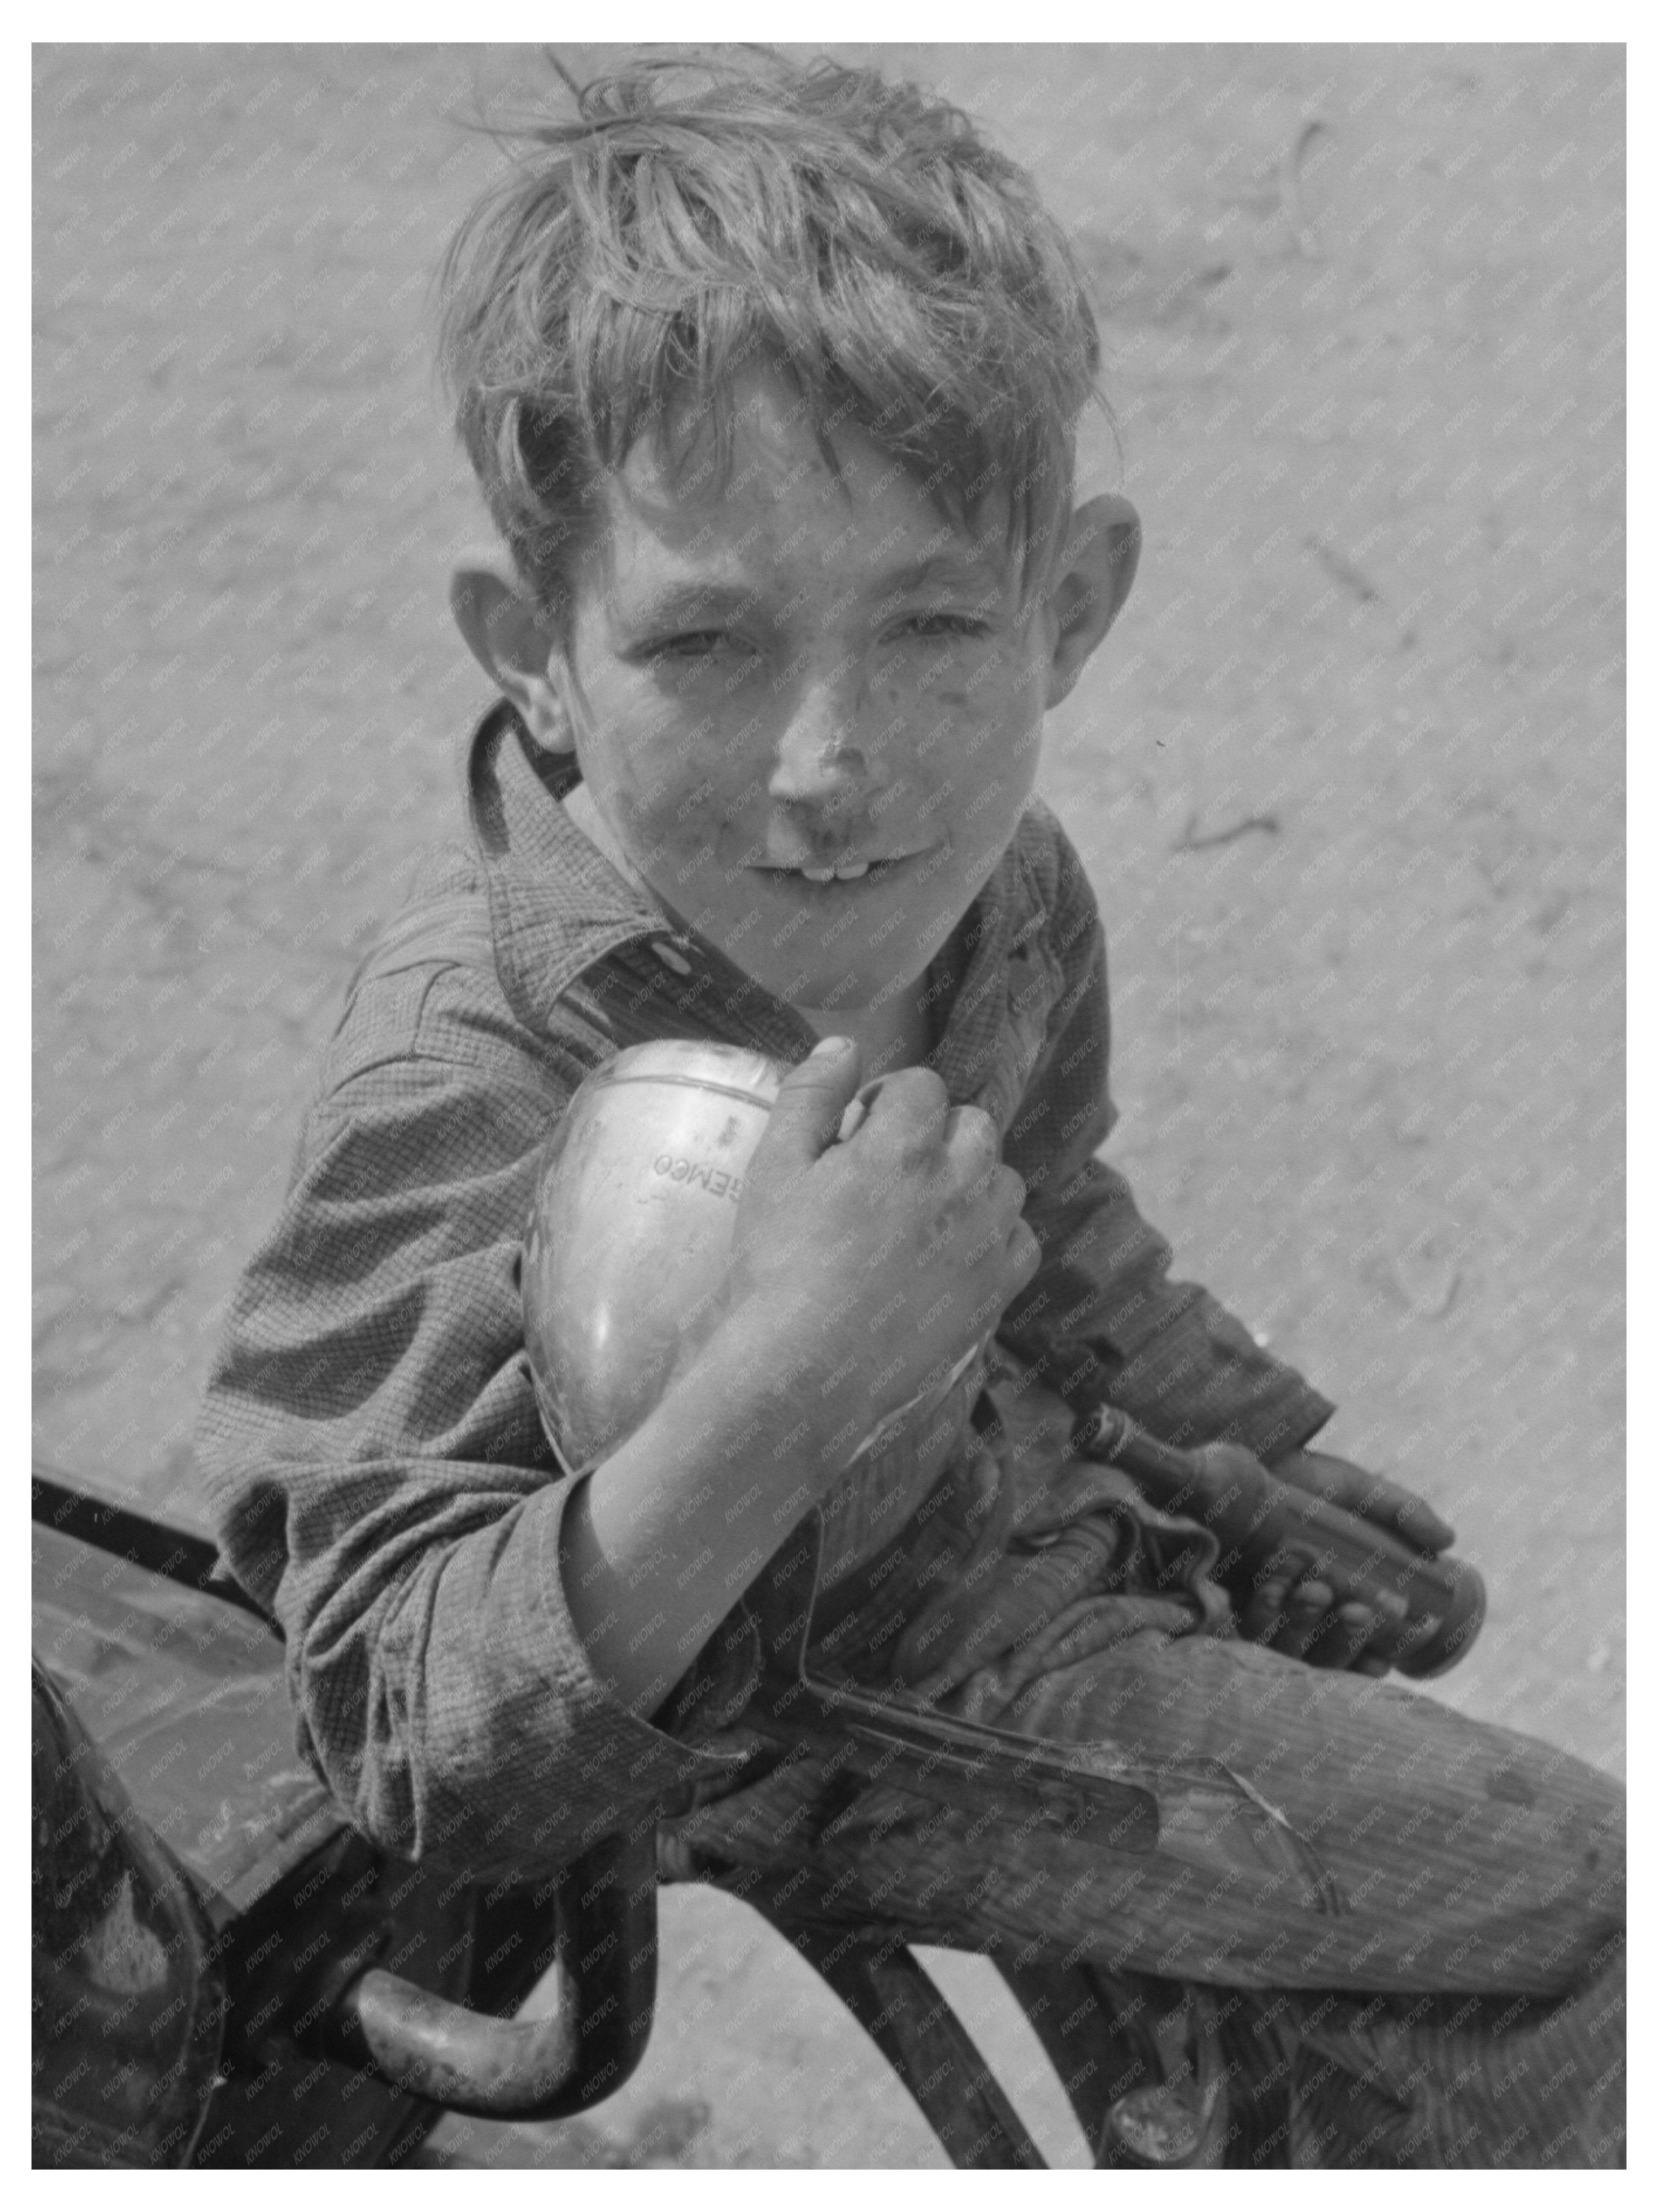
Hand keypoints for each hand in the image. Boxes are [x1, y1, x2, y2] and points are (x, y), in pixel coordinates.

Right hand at [718, 1037, 1039, 1465]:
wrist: (804, 1371)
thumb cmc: (777, 1267)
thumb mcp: (773, 1169)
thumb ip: (809, 1097)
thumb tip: (842, 1045)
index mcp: (902, 1142)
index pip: (923, 1085)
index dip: (889, 1102)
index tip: (861, 1132)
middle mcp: (959, 1181)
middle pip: (973, 1125)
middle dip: (936, 1136)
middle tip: (889, 1175)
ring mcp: (986, 1236)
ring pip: (1003, 1179)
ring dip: (970, 1182)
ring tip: (920, 1216)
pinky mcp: (999, 1289)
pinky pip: (1020, 1239)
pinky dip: (993, 1238)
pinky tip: (948, 1258)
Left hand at [1237, 1448, 1455, 1675]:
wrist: (1251, 1454)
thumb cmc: (1311, 1480)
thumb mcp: (1360, 1492)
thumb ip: (1401, 1511)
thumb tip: (1448, 1540)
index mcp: (1343, 1605)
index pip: (1366, 1649)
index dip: (1383, 1652)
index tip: (1398, 1647)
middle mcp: (1304, 1619)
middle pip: (1327, 1653)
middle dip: (1343, 1637)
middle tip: (1354, 1608)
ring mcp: (1266, 1614)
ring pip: (1286, 1645)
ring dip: (1303, 1625)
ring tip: (1313, 1590)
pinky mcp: (1228, 1601)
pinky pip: (1243, 1626)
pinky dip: (1261, 1613)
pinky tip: (1271, 1591)